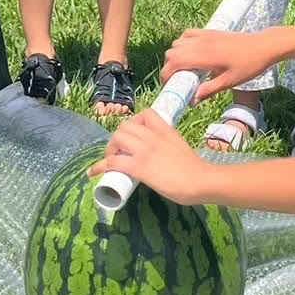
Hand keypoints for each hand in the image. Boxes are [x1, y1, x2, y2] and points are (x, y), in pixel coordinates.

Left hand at [87, 110, 211, 203]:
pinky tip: (93, 172)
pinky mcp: (139, 166)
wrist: (201, 180)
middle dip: (117, 137)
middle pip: (125, 126)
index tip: (133, 134)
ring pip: (117, 138)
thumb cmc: (197, 169)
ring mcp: (145, 150)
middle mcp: (153, 136)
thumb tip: (161, 157)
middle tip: (118, 151)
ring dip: (109, 149)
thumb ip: (169, 147)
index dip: (134, 122)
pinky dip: (99, 166)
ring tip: (109, 159)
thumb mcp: (181, 148)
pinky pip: (112, 162)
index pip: (145, 114)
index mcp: (166, 130)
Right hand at [161, 27, 275, 102]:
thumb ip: (208, 91)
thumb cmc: (249, 66)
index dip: (166, 75)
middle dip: (170, 67)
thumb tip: (191, 101)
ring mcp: (205, 35)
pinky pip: (188, 34)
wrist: (264, 46)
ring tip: (187, 68)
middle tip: (180, 79)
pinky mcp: (210, 31)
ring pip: (177, 42)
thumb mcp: (229, 82)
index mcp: (204, 56)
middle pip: (171, 52)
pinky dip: (184, 43)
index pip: (173, 62)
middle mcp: (201, 43)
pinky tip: (193, 54)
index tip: (170, 85)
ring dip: (176, 55)